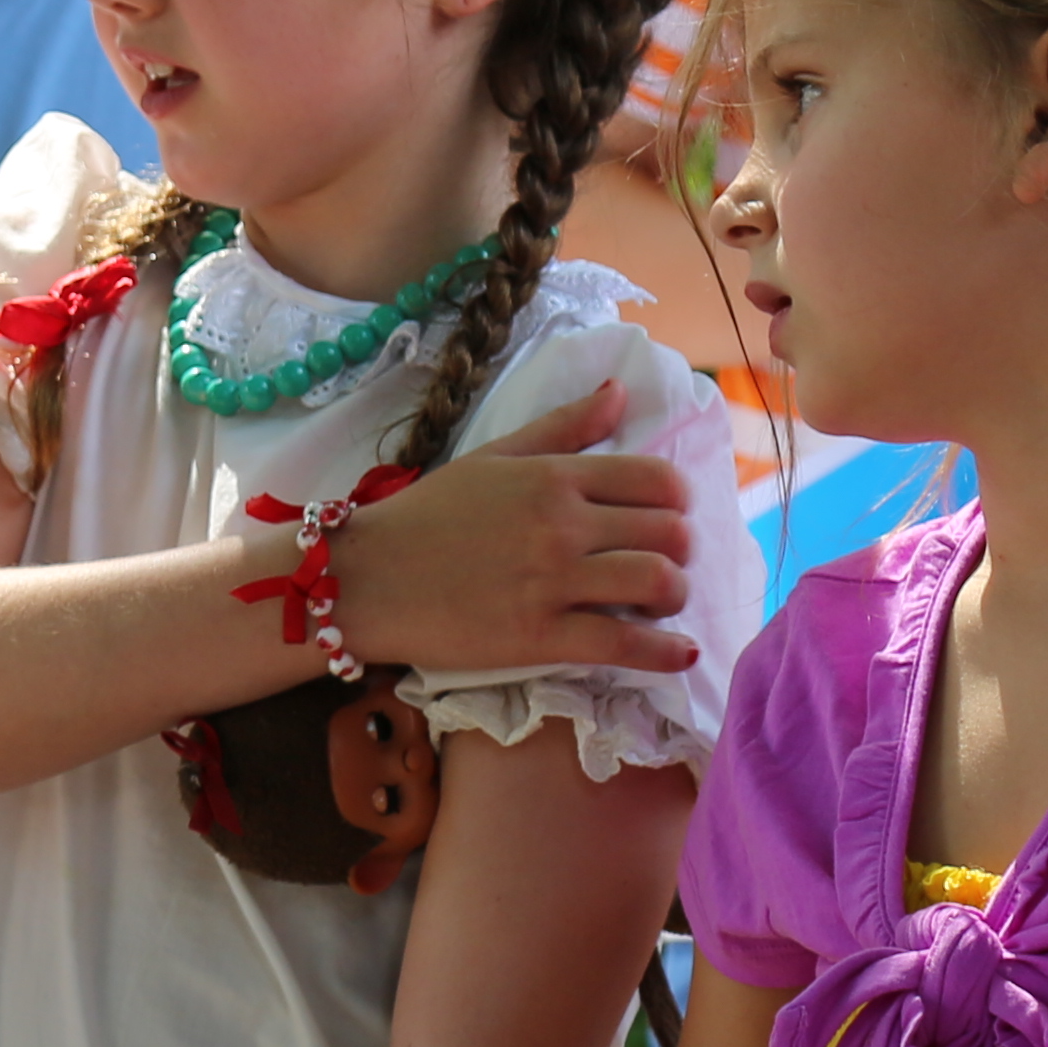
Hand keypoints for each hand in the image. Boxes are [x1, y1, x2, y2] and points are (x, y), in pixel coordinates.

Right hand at [321, 392, 695, 679]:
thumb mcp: (493, 457)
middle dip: (680, 551)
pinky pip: (625, 645)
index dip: (677, 501)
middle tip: (662, 563)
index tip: (665, 517)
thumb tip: (620, 393)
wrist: (367, 577)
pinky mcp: (541, 636)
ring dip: (674, 597)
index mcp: (553, 477)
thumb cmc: (426, 515)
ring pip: (658, 584)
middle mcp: (562, 523)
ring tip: (660, 606)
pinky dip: (664, 653)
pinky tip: (679, 654)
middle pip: (669, 533)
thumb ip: (562, 427)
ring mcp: (553, 581)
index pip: (656, 479)